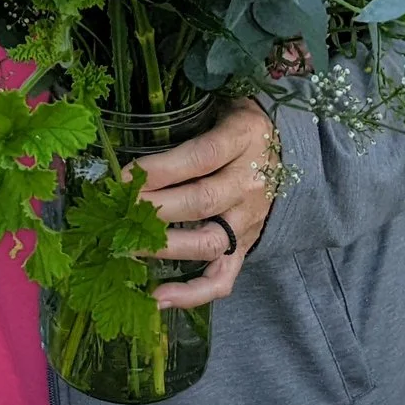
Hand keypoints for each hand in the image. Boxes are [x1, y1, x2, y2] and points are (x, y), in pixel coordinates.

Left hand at [137, 101, 277, 309]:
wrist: (287, 146)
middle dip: (153, 208)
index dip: (161, 169)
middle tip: (117, 210)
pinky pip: (223, 277)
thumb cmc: (237, 123)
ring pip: (209, 242)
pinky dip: (192, 293)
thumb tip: (134, 144)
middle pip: (201, 201)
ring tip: (126, 245)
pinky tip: (159, 297)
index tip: (122, 176)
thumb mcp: (221, 106)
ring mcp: (249, 220)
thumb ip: (186, 122)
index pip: (201, 157)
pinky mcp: (245, 246)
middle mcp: (249, 183)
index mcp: (244, 139)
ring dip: (165, 246)